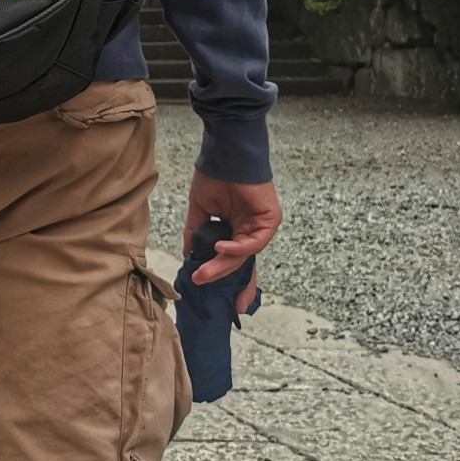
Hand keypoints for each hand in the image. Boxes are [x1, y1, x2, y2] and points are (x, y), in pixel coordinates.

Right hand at [183, 171, 281, 312]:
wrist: (225, 155)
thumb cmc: (214, 176)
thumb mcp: (201, 210)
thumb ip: (196, 234)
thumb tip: (189, 255)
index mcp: (237, 229)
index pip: (236, 260)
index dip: (230, 279)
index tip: (231, 305)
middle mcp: (251, 231)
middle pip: (240, 262)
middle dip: (223, 276)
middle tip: (203, 284)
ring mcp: (261, 227)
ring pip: (244, 255)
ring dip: (224, 264)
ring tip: (204, 272)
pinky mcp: (270, 220)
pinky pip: (254, 242)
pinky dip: (238, 248)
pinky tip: (222, 247)